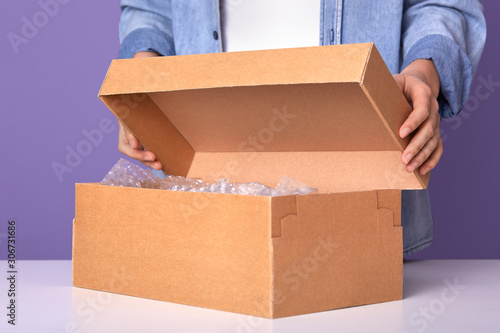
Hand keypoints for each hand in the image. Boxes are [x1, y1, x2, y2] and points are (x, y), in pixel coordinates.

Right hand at [117, 51, 161, 169]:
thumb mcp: (144, 79)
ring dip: (150, 161)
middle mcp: (130, 129)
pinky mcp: (150, 133)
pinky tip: (167, 161)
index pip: (124, 141)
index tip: (141, 146)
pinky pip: (151, 148)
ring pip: (140, 153)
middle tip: (156, 160)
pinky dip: (156, 156)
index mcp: (125, 119)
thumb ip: (147, 78)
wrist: (146, 75)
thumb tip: (148, 72)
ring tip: (162, 166)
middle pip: (131, 151)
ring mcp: (139, 132)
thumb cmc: (143, 78)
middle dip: (142, 158)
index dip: (132, 146)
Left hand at [393, 59, 442, 175]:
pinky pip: (438, 147)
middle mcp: (433, 109)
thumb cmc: (402, 83)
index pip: (422, 110)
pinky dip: (432, 160)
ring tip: (409, 168)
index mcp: (424, 94)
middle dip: (416, 146)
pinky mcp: (435, 131)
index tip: (400, 133)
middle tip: (404, 159)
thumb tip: (367, 90)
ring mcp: (435, 121)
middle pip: (429, 130)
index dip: (413, 122)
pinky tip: (422, 171)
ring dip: (422, 156)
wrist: (419, 83)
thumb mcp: (394, 79)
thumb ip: (386, 85)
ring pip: (433, 141)